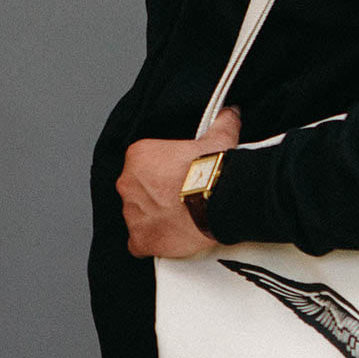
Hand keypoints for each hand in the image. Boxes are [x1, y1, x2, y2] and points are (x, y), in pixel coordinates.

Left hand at [118, 108, 241, 258]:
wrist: (217, 199)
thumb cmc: (211, 169)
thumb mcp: (218, 137)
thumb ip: (220, 123)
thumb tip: (230, 113)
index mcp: (139, 156)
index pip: (143, 164)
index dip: (162, 172)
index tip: (178, 177)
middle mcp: (129, 183)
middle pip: (139, 190)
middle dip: (156, 195)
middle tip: (180, 198)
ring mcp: (132, 213)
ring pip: (139, 216)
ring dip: (155, 218)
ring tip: (180, 218)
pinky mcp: (141, 238)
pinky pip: (138, 243)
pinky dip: (151, 242)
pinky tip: (168, 238)